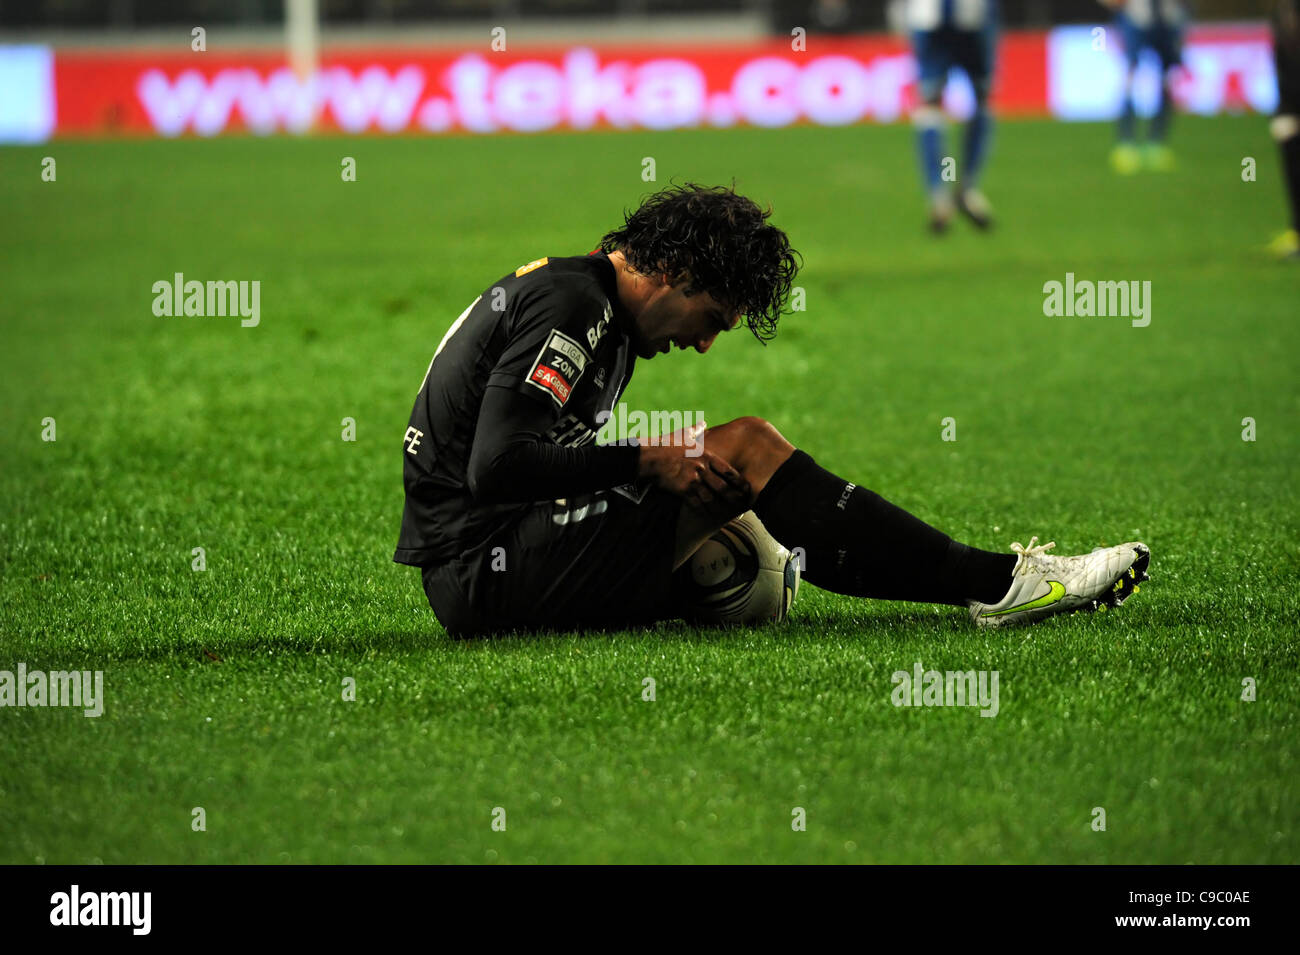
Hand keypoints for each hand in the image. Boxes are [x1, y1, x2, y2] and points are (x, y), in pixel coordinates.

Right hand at [637, 441, 751, 518]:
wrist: (648, 457)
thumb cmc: (664, 444)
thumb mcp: (682, 434)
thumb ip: (695, 430)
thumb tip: (703, 423)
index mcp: (705, 455)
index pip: (728, 470)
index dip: (739, 481)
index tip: (746, 488)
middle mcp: (702, 468)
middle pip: (724, 487)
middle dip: (734, 497)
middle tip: (742, 504)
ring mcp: (693, 480)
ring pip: (712, 498)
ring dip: (720, 508)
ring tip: (727, 514)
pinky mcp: (683, 490)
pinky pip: (697, 504)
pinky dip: (704, 511)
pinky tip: (709, 516)